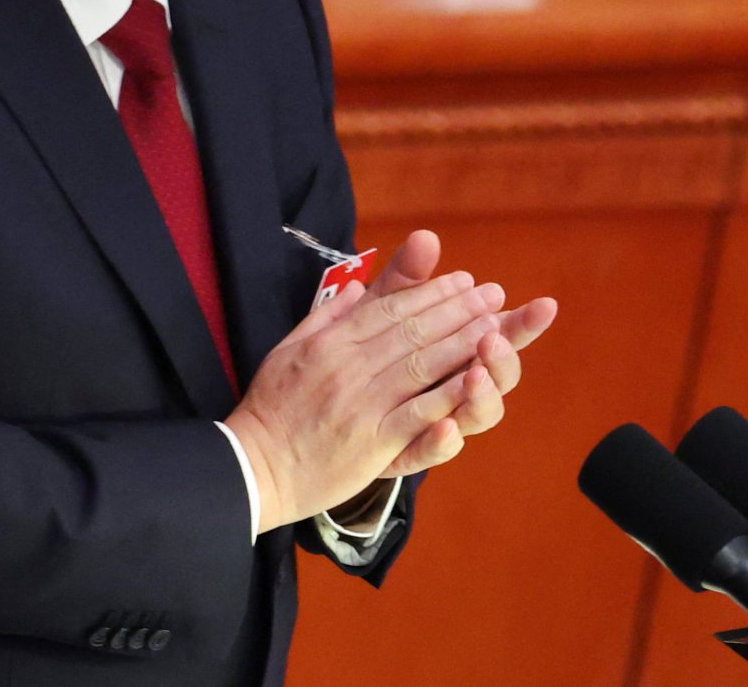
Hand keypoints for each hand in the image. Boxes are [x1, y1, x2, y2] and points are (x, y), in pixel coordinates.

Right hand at [225, 263, 510, 531]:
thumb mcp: (289, 349)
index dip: (431, 292)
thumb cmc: (272, 409)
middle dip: (458, 309)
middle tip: (492, 293)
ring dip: (463, 342)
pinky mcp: (372, 441)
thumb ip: (327, 316)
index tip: (464, 280)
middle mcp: (348, 366)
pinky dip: (450, 394)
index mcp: (330, 342)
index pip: (390, 308)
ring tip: (496, 326)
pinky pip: (417, 413)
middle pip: (413, 330)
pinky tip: (477, 379)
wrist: (252, 468)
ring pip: (421, 364)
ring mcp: (361, 403)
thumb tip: (358, 288)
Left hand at [364, 230, 557, 440]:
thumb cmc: (357, 359)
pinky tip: (446, 429)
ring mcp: (434, 423)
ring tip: (475, 376)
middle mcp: (455, 389)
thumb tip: (426, 237)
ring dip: (482, 396)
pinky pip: (430, 453)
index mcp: (458, 352)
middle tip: (494, 339)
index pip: (500, 334)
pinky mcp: (404, 453)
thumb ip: (405, 279)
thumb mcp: (378, 313)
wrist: (312, 420)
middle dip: (503, 356)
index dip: (523, 323)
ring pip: (477, 416)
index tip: (545, 306)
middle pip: (498, 376)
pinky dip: (442, 443)